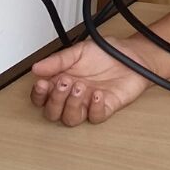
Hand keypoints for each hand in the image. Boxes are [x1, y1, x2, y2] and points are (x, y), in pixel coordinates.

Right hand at [30, 37, 152, 125]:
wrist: (133, 55)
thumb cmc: (107, 53)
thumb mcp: (80, 50)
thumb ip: (58, 60)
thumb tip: (36, 68)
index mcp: (62, 81)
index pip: (42, 97)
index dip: (39, 95)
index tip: (42, 84)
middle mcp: (73, 96)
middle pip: (52, 112)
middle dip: (55, 100)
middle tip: (65, 82)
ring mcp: (88, 104)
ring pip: (70, 119)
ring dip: (72, 105)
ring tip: (80, 87)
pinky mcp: (105, 108)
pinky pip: (95, 118)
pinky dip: (95, 108)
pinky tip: (97, 94)